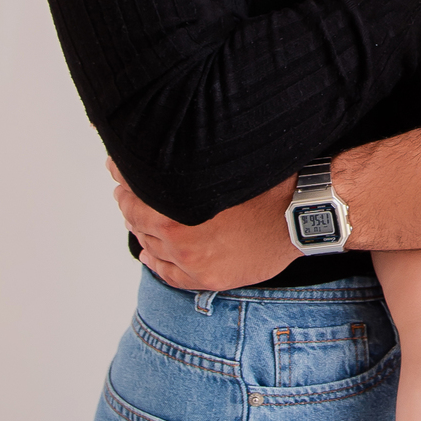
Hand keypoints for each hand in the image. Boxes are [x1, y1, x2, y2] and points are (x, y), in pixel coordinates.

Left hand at [109, 159, 298, 290]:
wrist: (303, 211)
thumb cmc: (269, 183)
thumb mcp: (223, 161)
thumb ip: (191, 159)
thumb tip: (168, 143)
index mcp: (179, 205)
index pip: (136, 191)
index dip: (123, 174)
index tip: (117, 166)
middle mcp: (179, 235)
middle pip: (138, 218)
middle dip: (129, 199)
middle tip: (123, 186)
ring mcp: (193, 259)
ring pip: (151, 244)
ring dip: (140, 227)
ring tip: (136, 213)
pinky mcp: (209, 277)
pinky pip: (169, 275)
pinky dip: (154, 263)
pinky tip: (147, 253)